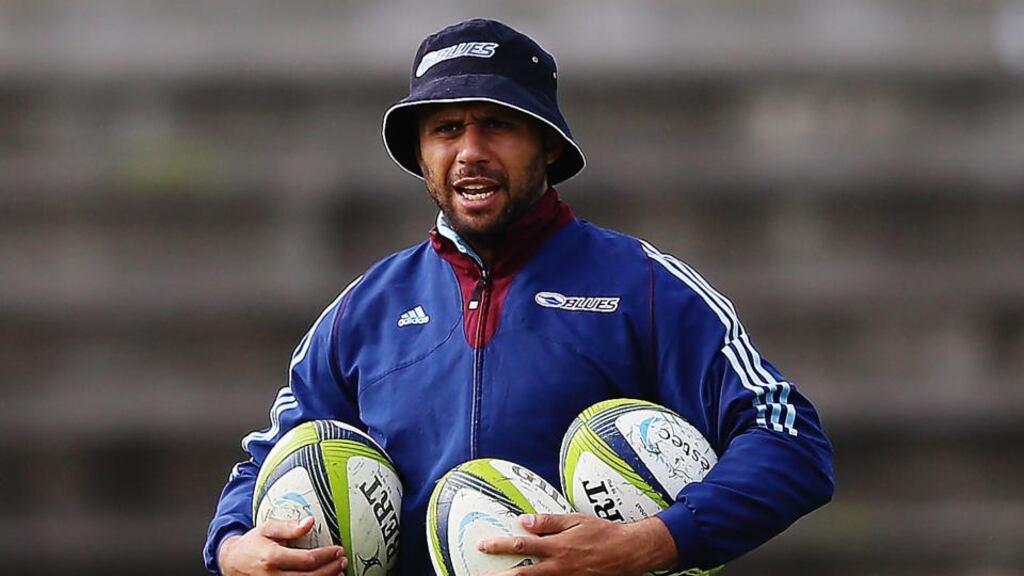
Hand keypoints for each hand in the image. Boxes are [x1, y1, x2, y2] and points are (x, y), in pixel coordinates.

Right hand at [218, 517, 347, 575]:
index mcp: (272, 557)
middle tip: (342, 561)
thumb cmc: (252, 544)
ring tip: (338, 572)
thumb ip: (289, 526)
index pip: (307, 560)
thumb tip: (310, 522)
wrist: (232, 563)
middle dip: (331, 569)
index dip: (326, 555)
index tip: (338, 550)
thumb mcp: (267, 529)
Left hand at [477, 513, 677, 575]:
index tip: (483, 545)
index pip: (522, 546)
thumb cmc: (603, 533)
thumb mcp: (576, 520)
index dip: (500, 546)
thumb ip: (549, 522)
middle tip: (483, 574)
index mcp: (557, 547)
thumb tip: (524, 521)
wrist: (629, 552)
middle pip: (523, 574)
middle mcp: (559, 567)